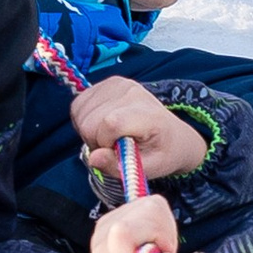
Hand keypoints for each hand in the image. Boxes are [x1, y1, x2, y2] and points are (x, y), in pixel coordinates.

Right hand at [72, 75, 208, 188]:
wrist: (174, 135)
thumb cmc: (162, 153)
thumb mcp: (148, 169)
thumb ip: (118, 166)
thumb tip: (93, 158)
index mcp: (148, 114)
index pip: (110, 123)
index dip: (104, 143)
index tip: (116, 151)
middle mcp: (132, 92)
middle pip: (90, 121)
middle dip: (94, 141)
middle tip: (112, 147)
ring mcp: (118, 84)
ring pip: (80, 111)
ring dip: (87, 130)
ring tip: (108, 136)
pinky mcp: (108, 82)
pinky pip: (79, 103)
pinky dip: (83, 119)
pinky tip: (100, 125)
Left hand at [90, 191, 190, 252]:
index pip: (122, 232)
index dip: (156, 234)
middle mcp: (103, 243)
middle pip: (144, 211)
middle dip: (165, 230)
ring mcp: (104, 228)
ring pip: (147, 205)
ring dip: (162, 226)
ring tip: (158, 252)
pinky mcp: (111, 218)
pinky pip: (145, 204)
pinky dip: (156, 221)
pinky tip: (152, 242)